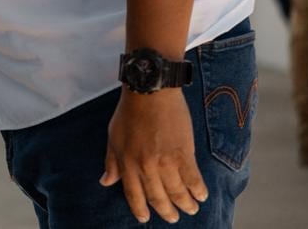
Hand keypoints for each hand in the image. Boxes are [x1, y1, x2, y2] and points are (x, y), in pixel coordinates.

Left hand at [101, 89, 207, 223]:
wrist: (150, 91)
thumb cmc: (129, 112)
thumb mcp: (113, 136)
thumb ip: (111, 161)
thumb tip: (106, 181)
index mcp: (126, 162)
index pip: (132, 194)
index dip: (140, 209)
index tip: (144, 218)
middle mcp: (145, 166)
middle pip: (157, 197)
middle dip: (166, 211)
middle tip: (173, 218)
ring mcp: (165, 161)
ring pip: (177, 192)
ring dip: (185, 204)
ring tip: (190, 209)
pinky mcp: (183, 153)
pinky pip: (193, 179)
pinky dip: (198, 190)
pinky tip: (201, 195)